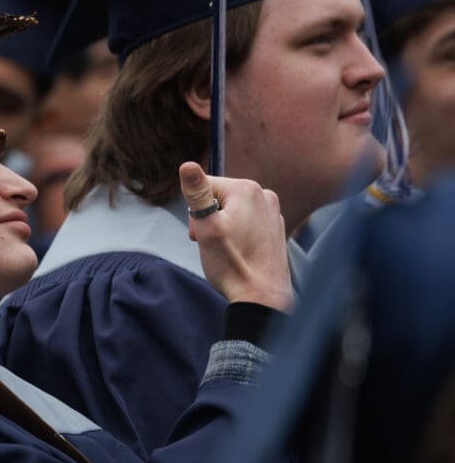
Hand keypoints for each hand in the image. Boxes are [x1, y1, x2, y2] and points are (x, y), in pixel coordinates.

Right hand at [179, 162, 292, 311]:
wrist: (262, 297)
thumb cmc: (233, 264)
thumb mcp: (206, 227)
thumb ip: (197, 193)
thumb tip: (187, 165)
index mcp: (247, 189)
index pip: (205, 186)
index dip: (195, 211)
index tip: (201, 233)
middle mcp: (264, 195)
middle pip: (219, 197)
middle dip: (209, 218)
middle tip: (212, 243)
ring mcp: (273, 212)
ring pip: (232, 211)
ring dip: (222, 227)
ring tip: (226, 250)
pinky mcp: (276, 228)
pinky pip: (247, 222)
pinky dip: (238, 234)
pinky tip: (239, 253)